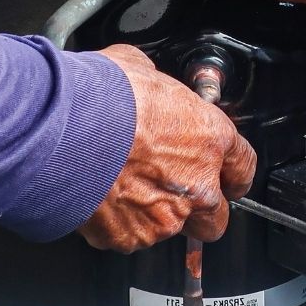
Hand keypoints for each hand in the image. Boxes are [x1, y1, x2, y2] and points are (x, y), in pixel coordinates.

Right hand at [80, 45, 256, 252]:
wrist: (62, 131)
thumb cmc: (102, 98)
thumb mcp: (139, 68)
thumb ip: (155, 90)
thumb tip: (144, 80)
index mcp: (210, 139)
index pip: (242, 166)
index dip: (232, 173)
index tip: (226, 176)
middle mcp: (197, 185)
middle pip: (216, 216)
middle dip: (198, 209)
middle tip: (171, 190)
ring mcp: (165, 217)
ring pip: (169, 229)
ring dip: (152, 213)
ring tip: (120, 187)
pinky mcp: (130, 237)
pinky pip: (130, 235)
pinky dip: (117, 223)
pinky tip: (99, 197)